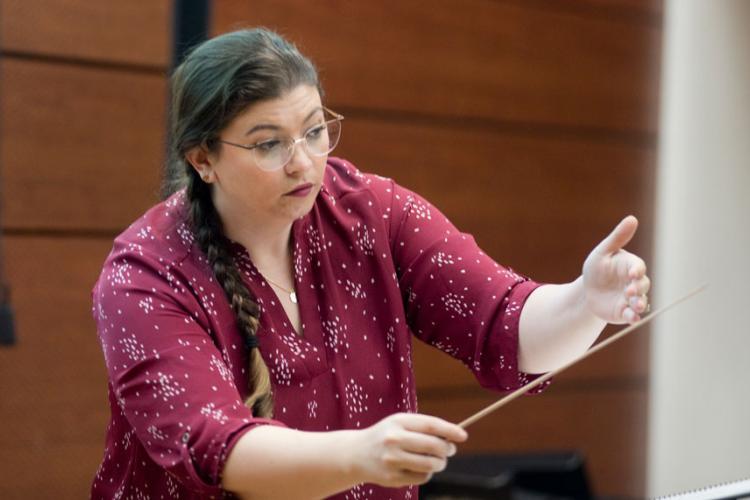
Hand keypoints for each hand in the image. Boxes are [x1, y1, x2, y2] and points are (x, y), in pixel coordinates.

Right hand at [353, 413, 467, 486]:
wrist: (357, 454)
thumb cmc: (386, 436)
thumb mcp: (400, 423)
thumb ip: (423, 427)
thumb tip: (452, 436)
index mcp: (398, 422)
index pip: (430, 425)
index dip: (450, 430)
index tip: (463, 435)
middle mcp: (393, 440)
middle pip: (433, 446)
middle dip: (447, 449)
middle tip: (450, 450)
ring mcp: (392, 460)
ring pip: (430, 464)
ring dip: (440, 463)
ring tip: (438, 460)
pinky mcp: (392, 477)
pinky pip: (422, 477)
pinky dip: (427, 473)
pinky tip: (420, 468)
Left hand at [582, 215, 650, 323]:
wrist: (587, 291)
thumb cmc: (597, 268)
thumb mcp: (603, 252)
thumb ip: (617, 238)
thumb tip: (632, 218)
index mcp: (630, 266)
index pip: (638, 267)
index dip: (637, 270)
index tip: (633, 274)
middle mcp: (634, 283)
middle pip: (642, 285)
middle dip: (638, 289)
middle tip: (630, 291)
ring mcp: (631, 299)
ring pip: (640, 302)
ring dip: (639, 304)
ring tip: (634, 306)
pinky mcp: (625, 312)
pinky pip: (632, 315)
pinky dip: (633, 317)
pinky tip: (632, 318)